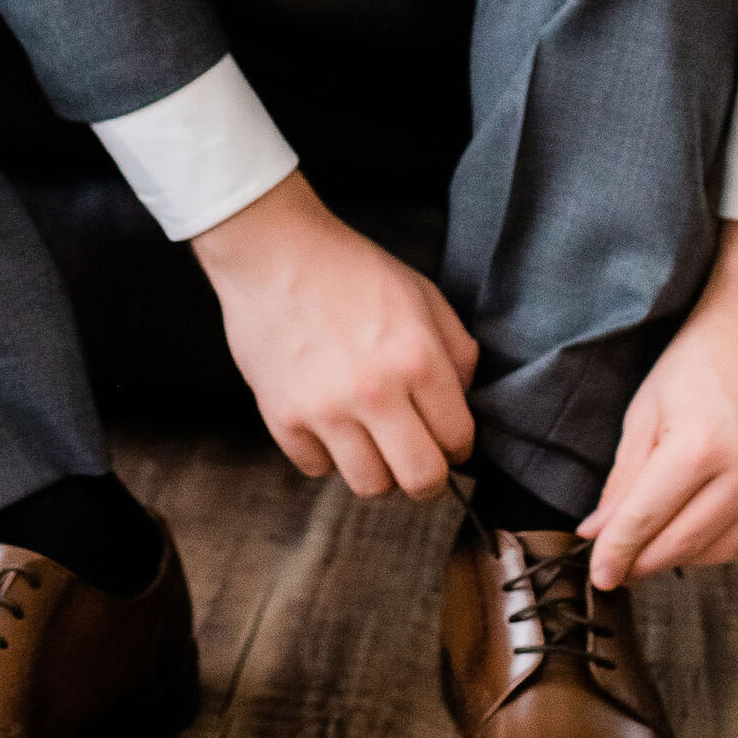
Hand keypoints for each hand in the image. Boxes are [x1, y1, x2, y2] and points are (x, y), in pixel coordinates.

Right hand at [192, 171, 477, 501]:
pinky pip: (317, 468)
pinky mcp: (282, 418)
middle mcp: (375, 392)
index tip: (447, 439)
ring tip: (369, 438)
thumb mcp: (421, 293)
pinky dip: (326, 453)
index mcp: (418, 359)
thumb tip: (465, 398)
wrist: (273, 252)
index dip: (459, 446)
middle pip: (419, 480)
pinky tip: (328, 421)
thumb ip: (456, 348)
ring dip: (376, 468)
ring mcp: (325, 410)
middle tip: (416, 458)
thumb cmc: (350, 269)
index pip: (458, 441)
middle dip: (426, 478)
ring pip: (369, 485)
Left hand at [579, 220, 737, 587]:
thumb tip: (598, 534)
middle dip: (644, 561)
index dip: (616, 554)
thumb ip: (623, 479)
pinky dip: (723, 536)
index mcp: (701, 446)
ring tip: (656, 546)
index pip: (646, 521)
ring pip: (723, 551)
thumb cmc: (699, 357)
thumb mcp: (646, 410)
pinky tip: (701, 520)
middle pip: (684, 545)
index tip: (599, 575)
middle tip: (621, 564)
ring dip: (683, 556)